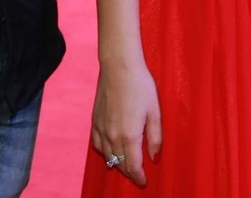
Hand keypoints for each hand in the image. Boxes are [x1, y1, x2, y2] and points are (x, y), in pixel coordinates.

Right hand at [91, 61, 161, 186]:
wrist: (119, 68)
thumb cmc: (140, 86)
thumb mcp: (154, 111)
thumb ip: (155, 137)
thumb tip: (154, 156)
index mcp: (129, 135)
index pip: (133, 166)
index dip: (139, 177)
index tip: (144, 182)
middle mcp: (113, 136)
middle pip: (119, 164)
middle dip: (129, 173)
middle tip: (137, 176)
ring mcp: (101, 129)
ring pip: (108, 156)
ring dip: (117, 164)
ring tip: (126, 167)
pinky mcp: (95, 122)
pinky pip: (98, 145)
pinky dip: (105, 153)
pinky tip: (110, 152)